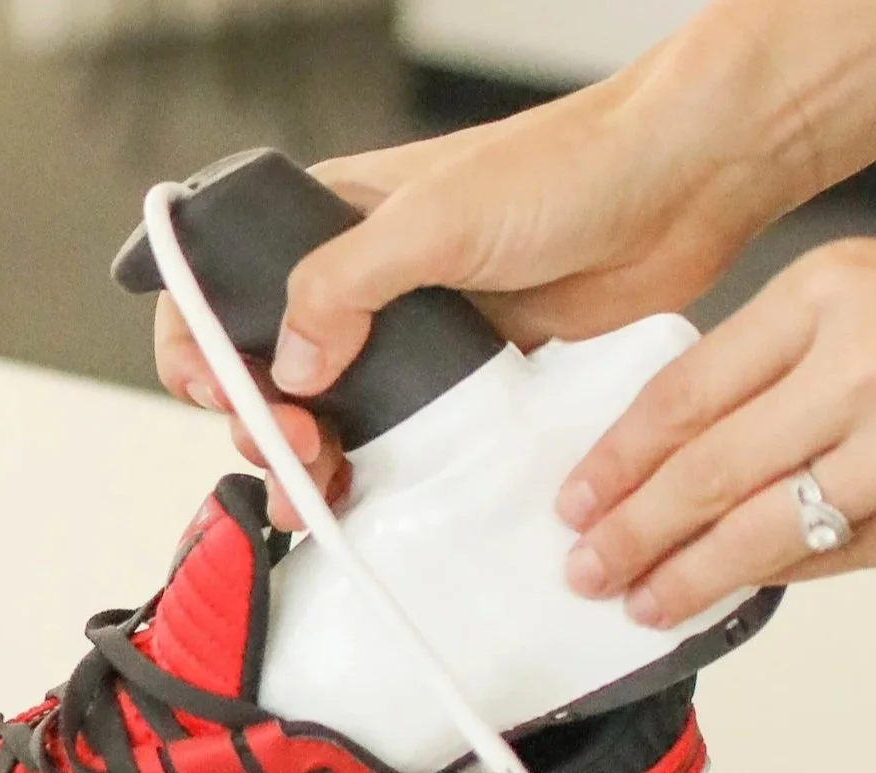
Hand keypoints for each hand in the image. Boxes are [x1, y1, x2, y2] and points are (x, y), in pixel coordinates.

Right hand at [155, 62, 801, 527]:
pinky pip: (398, 443)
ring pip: (324, 416)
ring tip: (319, 488)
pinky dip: (373, 478)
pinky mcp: (458, 383)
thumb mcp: (433, 220)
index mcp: (328, 223)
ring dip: (306, 463)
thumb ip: (341, 286)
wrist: (677, 190)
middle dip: (256, 423)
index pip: (217, 287)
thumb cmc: (566, 169)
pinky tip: (366, 499)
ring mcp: (405, 337)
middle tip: (292, 448)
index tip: (223, 395)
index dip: (198, 348)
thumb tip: (285, 365)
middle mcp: (356, 283)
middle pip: (261, 370)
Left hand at [558, 217, 875, 623]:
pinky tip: (733, 595)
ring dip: (685, 576)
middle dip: (629, 530)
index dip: (617, 457)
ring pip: (759, 529)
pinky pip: (834, 560)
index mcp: (835, 295)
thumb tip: (699, 442)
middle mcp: (863, 366)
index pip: (686, 389)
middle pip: (705, 469)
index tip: (576, 495)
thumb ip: (793, 363)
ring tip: (640, 601)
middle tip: (583, 565)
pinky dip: (773, 582)